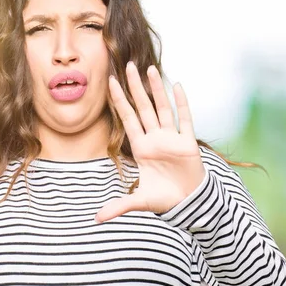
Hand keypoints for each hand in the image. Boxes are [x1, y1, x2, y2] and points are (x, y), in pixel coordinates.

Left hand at [95, 62, 205, 222]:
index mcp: (141, 148)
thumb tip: (96, 219)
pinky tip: (176, 85)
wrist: (189, 203)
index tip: (110, 82)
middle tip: (127, 65)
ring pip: (163, 108)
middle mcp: (155, 139)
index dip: (119, 101)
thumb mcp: (140, 201)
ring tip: (150, 69)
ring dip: (157, 89)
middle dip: (135, 88)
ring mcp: (172, 138)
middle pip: (143, 108)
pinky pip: (185, 119)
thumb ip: (120, 206)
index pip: (128, 119)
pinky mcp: (188, 142)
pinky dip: (182, 103)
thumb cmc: (164, 199)